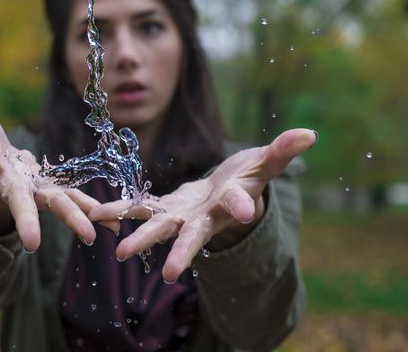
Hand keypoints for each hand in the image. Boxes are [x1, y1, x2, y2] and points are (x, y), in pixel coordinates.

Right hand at [0, 74, 118, 250]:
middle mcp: (6, 180)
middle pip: (17, 200)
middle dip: (25, 219)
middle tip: (31, 243)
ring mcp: (30, 188)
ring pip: (52, 204)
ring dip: (72, 218)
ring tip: (90, 236)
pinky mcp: (49, 188)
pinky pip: (73, 199)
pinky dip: (93, 211)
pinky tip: (115, 224)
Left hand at [88, 129, 316, 282]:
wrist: (225, 194)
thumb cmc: (248, 177)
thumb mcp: (266, 163)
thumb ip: (283, 151)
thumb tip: (311, 134)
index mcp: (232, 203)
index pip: (239, 203)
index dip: (242, 206)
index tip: (244, 212)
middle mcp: (205, 217)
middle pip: (193, 236)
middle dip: (182, 252)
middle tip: (170, 272)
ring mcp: (183, 215)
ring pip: (159, 227)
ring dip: (140, 238)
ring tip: (119, 253)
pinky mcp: (165, 207)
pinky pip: (140, 208)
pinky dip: (121, 210)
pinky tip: (96, 213)